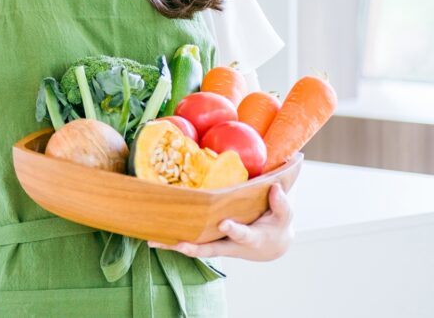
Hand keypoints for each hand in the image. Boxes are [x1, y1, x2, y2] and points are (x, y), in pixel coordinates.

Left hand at [148, 183, 293, 261]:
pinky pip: (190, 242)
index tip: (224, 223)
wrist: (271, 245)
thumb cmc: (277, 226)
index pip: (241, 234)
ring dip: (174, 245)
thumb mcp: (284, 216)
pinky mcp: (209, 241)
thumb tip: (275, 188)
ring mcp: (218, 244)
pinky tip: (153, 234)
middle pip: (210, 249)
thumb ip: (280, 204)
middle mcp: (230, 244)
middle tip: (177, 244)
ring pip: (195, 248)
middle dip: (193, 247)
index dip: (233, 230)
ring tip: (153, 241)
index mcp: (251, 238)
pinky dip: (173, 240)